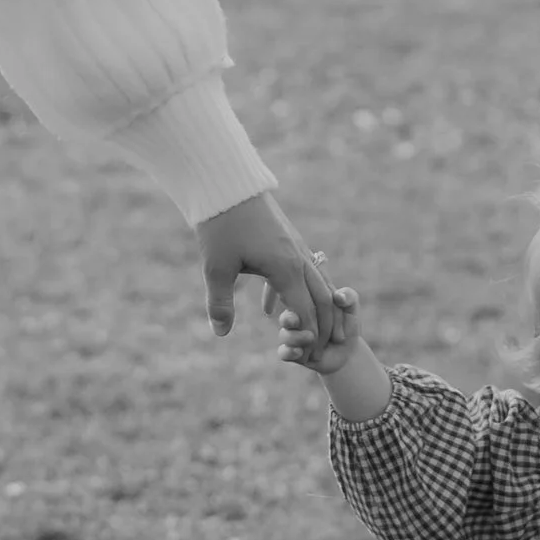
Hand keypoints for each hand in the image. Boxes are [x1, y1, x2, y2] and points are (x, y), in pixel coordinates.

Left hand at [196, 193, 340, 345]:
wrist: (227, 182)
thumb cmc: (220, 225)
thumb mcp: (216, 268)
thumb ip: (220, 303)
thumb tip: (221, 334)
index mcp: (286, 269)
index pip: (308, 312)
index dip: (310, 336)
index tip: (308, 357)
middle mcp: (298, 259)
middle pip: (322, 299)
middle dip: (324, 327)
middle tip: (319, 351)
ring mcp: (295, 247)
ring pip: (317, 284)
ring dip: (316, 309)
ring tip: (306, 332)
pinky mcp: (287, 239)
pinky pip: (301, 271)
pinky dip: (296, 292)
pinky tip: (269, 309)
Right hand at [279, 283, 362, 374]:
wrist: (348, 352)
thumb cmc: (347, 326)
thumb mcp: (351, 309)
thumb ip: (349, 297)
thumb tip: (338, 296)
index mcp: (306, 304)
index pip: (302, 301)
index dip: (311, 306)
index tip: (324, 310)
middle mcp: (295, 320)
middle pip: (286, 318)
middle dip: (289, 319)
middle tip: (295, 321)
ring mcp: (292, 337)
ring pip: (285, 335)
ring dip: (296, 338)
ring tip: (311, 338)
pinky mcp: (291, 354)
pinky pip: (283, 352)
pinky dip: (290, 352)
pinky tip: (300, 352)